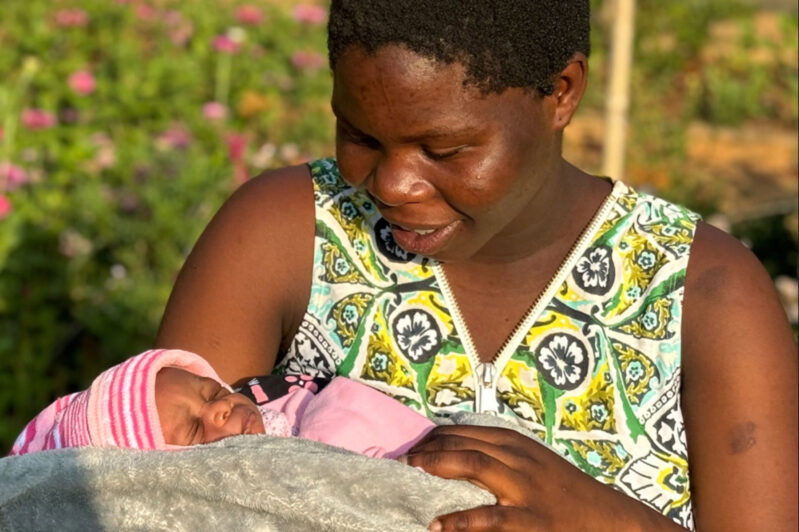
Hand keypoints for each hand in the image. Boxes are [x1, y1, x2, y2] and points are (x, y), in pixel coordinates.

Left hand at [402, 424, 682, 531]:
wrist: (606, 518)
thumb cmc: (564, 492)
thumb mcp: (532, 463)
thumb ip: (500, 456)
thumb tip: (457, 455)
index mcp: (517, 444)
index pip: (467, 431)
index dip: (436, 436)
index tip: (412, 442)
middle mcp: (518, 459)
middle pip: (466, 443)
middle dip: (430, 447)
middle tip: (402, 456)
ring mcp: (523, 488)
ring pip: (475, 465)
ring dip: (439, 465)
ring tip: (412, 471)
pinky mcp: (528, 519)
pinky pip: (490, 518)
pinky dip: (462, 520)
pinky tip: (438, 524)